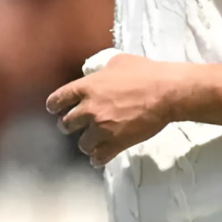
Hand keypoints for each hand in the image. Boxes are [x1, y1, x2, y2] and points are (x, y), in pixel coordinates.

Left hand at [46, 52, 181, 167]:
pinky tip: (98, 158)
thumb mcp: (118, 62)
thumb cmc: (145, 73)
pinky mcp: (117, 143)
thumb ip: (101, 71)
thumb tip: (98, 75)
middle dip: (68, 125)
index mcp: (86, 87)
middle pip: (66, 124)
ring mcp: (102, 128)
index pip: (58, 99)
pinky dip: (97, 158)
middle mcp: (89, 109)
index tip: (54, 109)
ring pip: (82, 144)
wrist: (166, 93)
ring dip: (85, 143)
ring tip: (91, 142)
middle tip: (73, 126)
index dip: (54, 106)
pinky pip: (99, 157)